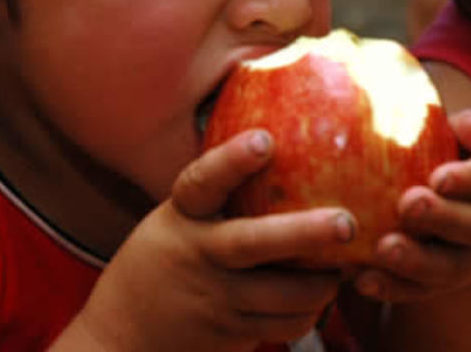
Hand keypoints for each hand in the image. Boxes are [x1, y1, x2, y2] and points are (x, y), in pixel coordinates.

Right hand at [70, 130, 350, 351]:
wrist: (123, 333)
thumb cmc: (167, 258)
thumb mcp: (178, 219)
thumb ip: (219, 195)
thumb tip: (281, 138)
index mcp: (183, 217)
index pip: (203, 182)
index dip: (233, 160)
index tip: (264, 139)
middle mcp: (199, 256)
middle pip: (255, 243)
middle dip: (305, 233)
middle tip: (346, 222)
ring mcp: (216, 299)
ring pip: (286, 295)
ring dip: (324, 282)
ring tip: (345, 264)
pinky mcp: (231, 334)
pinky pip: (286, 325)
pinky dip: (311, 312)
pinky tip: (320, 295)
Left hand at [350, 110, 470, 302]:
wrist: (436, 198)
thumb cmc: (438, 148)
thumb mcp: (452, 131)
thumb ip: (465, 126)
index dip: (470, 180)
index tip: (439, 177)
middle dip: (443, 218)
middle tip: (407, 205)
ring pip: (451, 268)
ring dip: (416, 261)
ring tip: (383, 249)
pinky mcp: (440, 285)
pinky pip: (418, 291)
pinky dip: (391, 287)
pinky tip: (362, 279)